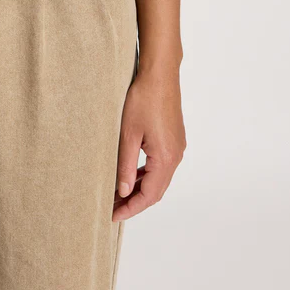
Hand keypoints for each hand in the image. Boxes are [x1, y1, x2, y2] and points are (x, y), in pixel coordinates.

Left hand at [113, 68, 185, 220]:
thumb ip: (125, 165)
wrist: (159, 74)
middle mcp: (176, 156)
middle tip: (113, 207)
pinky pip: (161, 165)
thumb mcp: (128, 133)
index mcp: (166, 158)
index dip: (131, 208)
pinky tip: (131, 174)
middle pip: (156, 190)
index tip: (113, 216)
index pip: (149, 195)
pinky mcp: (174, 138)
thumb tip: (122, 191)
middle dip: (134, 201)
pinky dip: (146, 174)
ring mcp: (177, 147)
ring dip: (140, 188)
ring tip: (118, 194)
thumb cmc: (143, 99)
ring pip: (159, 178)